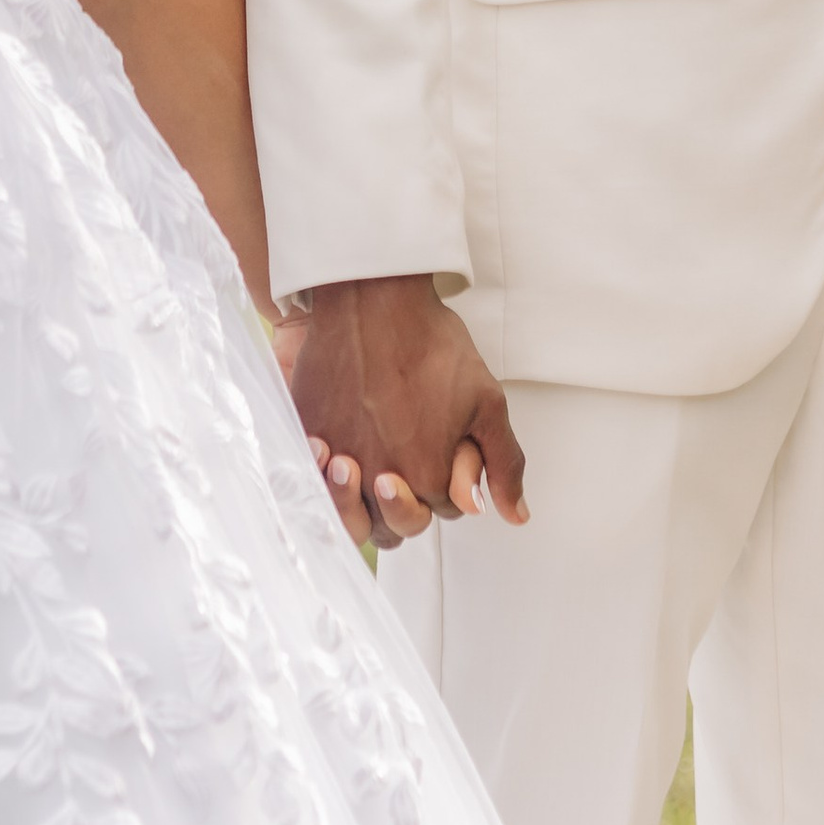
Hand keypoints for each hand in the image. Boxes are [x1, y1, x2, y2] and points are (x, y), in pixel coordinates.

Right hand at [290, 274, 526, 550]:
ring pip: (347, 516)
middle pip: (391, 527)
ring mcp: (337, 457)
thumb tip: (516, 515)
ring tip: (362, 469)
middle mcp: (379, 476)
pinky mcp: (307, 432)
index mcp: (427, 476)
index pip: (436, 512)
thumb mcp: (486, 403)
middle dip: (403, 508)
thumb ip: (504, 466)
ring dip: (357, 505)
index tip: (438, 452)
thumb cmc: (432, 344)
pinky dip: (319, 477)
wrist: (376, 297)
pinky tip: (328, 453)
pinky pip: (309, 479)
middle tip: (400, 469)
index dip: (442, 488)